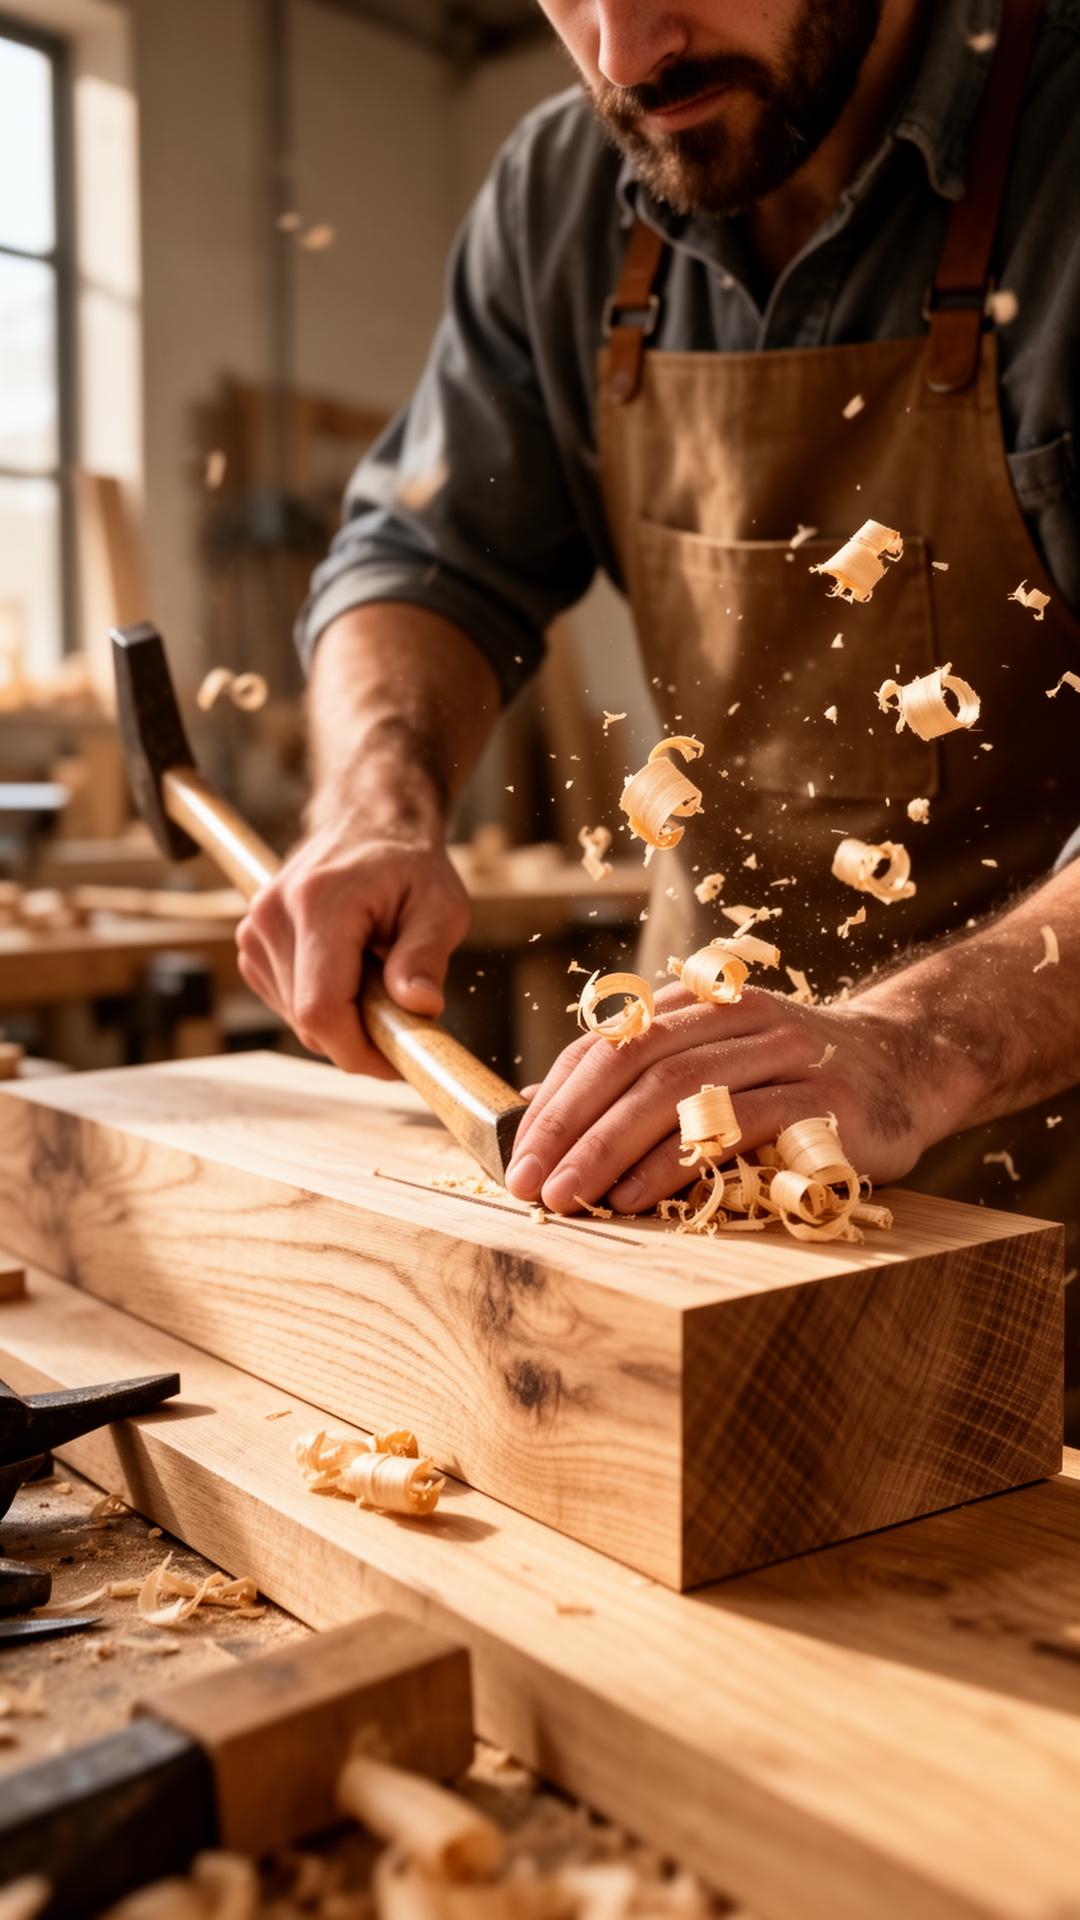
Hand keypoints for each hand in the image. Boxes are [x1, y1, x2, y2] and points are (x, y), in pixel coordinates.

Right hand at [235, 810, 469, 1075]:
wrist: (367, 824)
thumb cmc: (409, 865)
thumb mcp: (440, 905)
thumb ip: (426, 955)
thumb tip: (419, 1007)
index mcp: (320, 903)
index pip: (321, 1010)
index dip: (359, 1052)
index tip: (399, 1061)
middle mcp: (273, 917)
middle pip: (311, 1022)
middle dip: (363, 1036)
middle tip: (406, 1014)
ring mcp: (254, 931)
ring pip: (299, 1020)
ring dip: (345, 1020)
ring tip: (379, 976)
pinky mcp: (252, 946)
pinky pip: (289, 1005)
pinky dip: (326, 1006)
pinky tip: (352, 972)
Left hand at [505, 981, 945, 1214]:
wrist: (911, 1068)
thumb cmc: (795, 1080)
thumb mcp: (715, 1063)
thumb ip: (640, 1080)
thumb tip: (540, 1110)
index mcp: (700, 1004)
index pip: (609, 1044)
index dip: (555, 1098)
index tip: (516, 1155)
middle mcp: (737, 1018)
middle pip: (632, 1063)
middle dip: (569, 1127)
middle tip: (529, 1183)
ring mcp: (785, 1053)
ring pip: (675, 1091)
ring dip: (609, 1147)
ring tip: (569, 1196)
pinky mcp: (823, 1099)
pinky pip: (732, 1126)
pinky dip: (675, 1162)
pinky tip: (637, 1196)